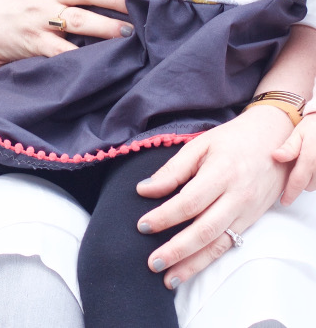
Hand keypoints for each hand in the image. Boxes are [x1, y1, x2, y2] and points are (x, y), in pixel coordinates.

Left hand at [134, 106, 293, 287]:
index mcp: (221, 172)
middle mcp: (236, 197)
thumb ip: (173, 169)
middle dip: (176, 249)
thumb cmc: (233, 140)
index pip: (189, 201)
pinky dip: (208, 260)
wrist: (277, 143)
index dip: (165, 216)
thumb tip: (145, 189)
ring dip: (192, 264)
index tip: (142, 225)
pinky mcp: (250, 222)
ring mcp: (246, 212)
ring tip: (168, 278)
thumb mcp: (201, 144)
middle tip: (152, 261)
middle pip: (204, 229)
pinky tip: (190, 269)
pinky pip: (228, 245)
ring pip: (217, 244)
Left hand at [273, 112, 315, 203]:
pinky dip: (315, 176)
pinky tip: (311, 166)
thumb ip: (289, 147)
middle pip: (307, 185)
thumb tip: (276, 156)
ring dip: (309, 179)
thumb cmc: (314, 126)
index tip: (284, 201)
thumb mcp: (299, 133)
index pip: (298, 181)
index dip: (290, 194)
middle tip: (294, 167)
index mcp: (310, 157)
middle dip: (299, 181)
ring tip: (304, 163)